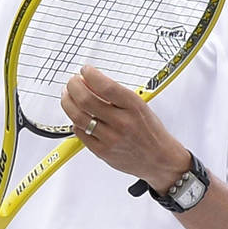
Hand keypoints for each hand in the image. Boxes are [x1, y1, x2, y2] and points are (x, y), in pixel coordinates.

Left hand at [62, 66, 191, 190]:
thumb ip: (116, 95)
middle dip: (73, 86)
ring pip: (78, 116)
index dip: (90, 74)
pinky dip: (75, 121)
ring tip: (68, 96)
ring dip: (68, 102)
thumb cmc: (150, 131)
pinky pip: (80, 133)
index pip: (105, 86)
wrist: (159, 159)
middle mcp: (122, 122)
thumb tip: (91, 82)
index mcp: (133, 106)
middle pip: (86, 100)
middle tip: (72, 82)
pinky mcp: (102, 152)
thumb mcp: (140, 106)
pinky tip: (77, 116)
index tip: (85, 70)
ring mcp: (111, 138)